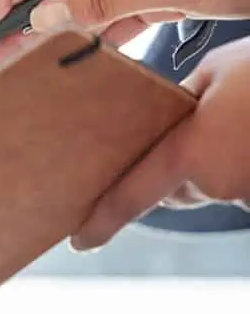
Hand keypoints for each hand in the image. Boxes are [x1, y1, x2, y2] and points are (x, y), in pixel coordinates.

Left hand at [74, 37, 249, 249]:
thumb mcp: (215, 72)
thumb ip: (181, 101)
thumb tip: (168, 114)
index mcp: (189, 152)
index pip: (131, 196)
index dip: (102, 222)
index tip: (80, 242)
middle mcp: (214, 180)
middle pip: (171, 188)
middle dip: (169, 167)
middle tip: (188, 131)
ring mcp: (243, 190)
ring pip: (207, 185)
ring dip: (210, 162)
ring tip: (233, 122)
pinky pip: (236, 183)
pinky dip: (236, 162)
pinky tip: (242, 133)